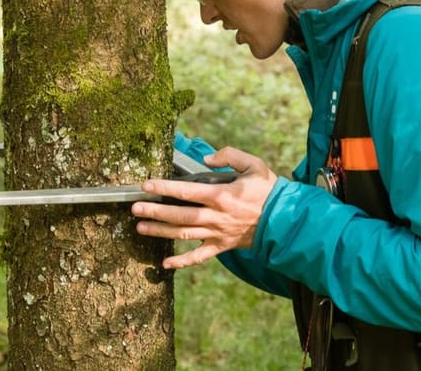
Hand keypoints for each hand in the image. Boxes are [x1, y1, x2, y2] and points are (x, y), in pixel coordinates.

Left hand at [131, 146, 276, 268]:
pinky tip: (165, 263)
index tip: (146, 185)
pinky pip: (199, 257)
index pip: (186, 191)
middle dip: (155, 212)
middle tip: (135, 209)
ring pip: (184, 234)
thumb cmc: (268, 190)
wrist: (285, 219)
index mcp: (221, 195)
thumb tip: (207, 160)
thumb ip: (229, 156)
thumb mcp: (254, 164)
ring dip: (161, 232)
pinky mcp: (222, 246)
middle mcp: (216, 216)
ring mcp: (218, 233)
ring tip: (141, 228)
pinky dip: (182, 262)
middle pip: (179, 215)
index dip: (164, 188)